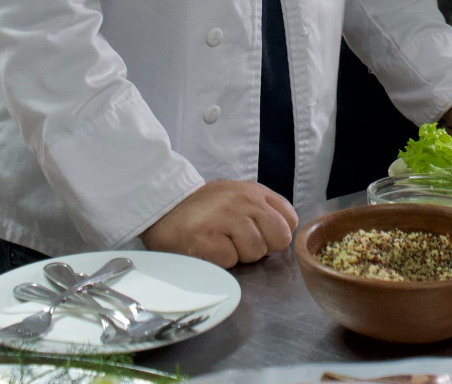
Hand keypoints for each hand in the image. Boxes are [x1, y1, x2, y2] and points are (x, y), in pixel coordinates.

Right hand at [141, 181, 297, 267]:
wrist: (162, 207)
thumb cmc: (203, 210)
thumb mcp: (237, 197)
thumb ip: (261, 211)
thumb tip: (280, 237)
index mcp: (254, 192)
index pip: (289, 219)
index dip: (277, 234)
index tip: (259, 236)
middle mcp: (243, 201)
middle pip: (280, 237)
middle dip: (263, 248)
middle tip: (239, 242)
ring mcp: (225, 217)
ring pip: (255, 251)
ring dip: (239, 255)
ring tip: (219, 242)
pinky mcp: (206, 238)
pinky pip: (230, 260)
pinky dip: (220, 261)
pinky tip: (207, 248)